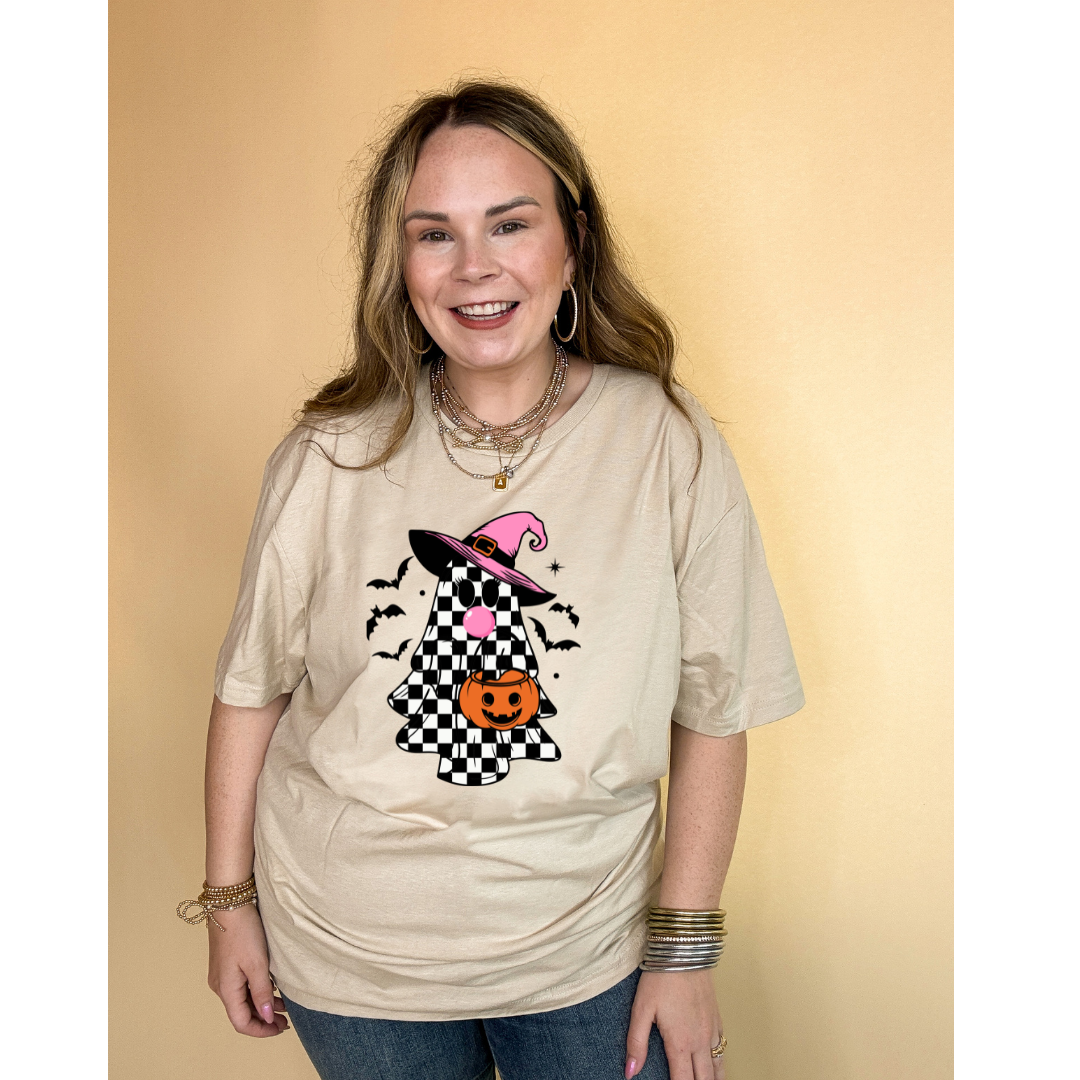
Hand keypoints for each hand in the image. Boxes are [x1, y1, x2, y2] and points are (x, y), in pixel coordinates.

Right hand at [207, 904, 289, 1036]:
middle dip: (263, 1020)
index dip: (261, 1030)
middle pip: (241, 1013)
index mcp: (225, 989)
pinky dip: (257, 992)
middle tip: (286, 1021)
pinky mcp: (227, 964)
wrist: (230, 903)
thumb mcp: (257, 964)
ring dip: (261, 1006)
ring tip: (284, 1006)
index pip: (241, 1023)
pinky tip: (272, 989)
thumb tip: (266, 1017)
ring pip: (242, 1000)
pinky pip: (242, 986)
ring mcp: (223, 975)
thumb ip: (262, 993)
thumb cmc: (243, 931)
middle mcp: (220, 985)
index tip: (281, 1028)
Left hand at [625, 969, 724, 1079]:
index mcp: (681, 1043)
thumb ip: (636, 1043)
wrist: (684, 951)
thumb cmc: (661, 978)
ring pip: (718, 1068)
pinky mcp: (717, 1018)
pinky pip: (723, 1049)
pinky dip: (719, 1064)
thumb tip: (630, 1072)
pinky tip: (714, 1065)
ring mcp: (711, 1030)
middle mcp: (700, 1041)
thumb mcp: (641, 1010)